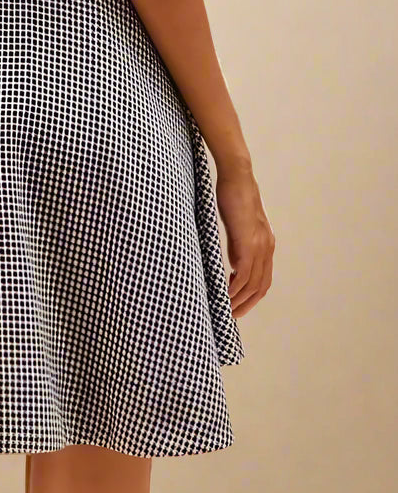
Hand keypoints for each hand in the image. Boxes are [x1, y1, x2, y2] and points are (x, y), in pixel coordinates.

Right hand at [215, 167, 274, 317]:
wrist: (237, 177)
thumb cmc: (233, 195)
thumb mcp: (237, 225)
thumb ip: (238, 244)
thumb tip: (233, 263)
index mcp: (266, 244)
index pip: (263, 279)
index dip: (252, 296)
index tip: (238, 305)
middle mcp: (267, 248)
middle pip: (261, 287)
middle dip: (247, 304)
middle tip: (232, 315)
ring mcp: (259, 246)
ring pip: (253, 284)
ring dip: (240, 300)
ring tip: (226, 310)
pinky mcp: (248, 243)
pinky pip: (243, 274)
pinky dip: (235, 288)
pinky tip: (225, 294)